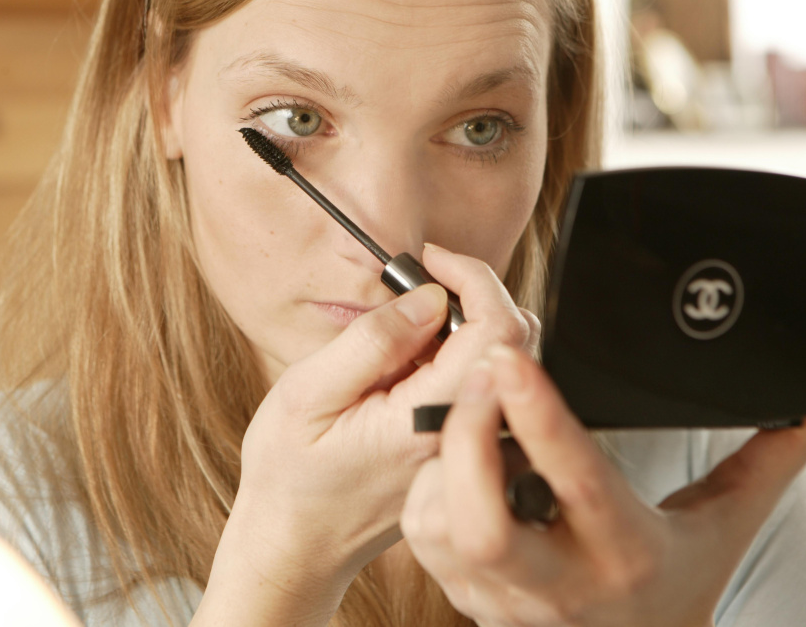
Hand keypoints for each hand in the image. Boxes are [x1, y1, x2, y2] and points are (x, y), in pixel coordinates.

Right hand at [205, 244, 533, 622]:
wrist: (295, 545)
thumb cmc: (290, 475)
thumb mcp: (307, 394)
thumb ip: (373, 341)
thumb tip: (431, 296)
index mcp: (429, 422)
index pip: (498, 332)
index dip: (474, 277)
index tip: (430, 260)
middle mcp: (464, 438)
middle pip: (515, 341)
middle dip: (472, 292)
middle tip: (413, 285)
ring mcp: (469, 448)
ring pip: (504, 360)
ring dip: (465, 322)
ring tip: (405, 327)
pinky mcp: (463, 449)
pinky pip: (483, 385)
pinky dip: (458, 353)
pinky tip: (412, 362)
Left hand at [400, 331, 805, 626]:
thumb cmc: (673, 581)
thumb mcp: (723, 526)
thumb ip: (762, 465)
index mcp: (627, 554)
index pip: (577, 483)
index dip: (541, 420)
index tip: (513, 358)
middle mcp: (559, 585)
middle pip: (483, 524)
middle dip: (466, 438)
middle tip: (477, 373)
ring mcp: (505, 599)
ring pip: (439, 528)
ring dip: (440, 459)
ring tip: (470, 407)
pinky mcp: (466, 599)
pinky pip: (421, 538)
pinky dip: (426, 485)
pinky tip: (453, 456)